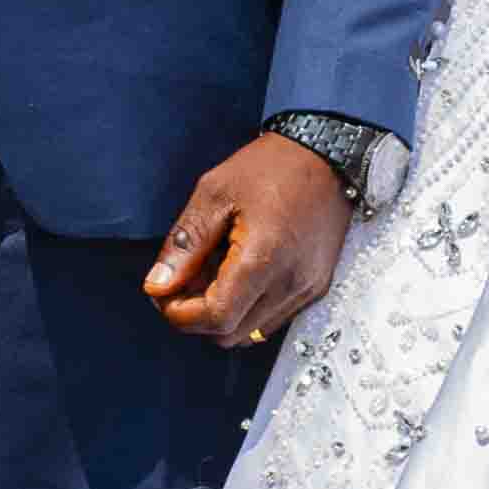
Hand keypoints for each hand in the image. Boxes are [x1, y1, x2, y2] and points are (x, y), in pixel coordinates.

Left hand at [150, 131, 350, 346]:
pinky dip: (247, 307)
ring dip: (223, 313)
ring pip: (249, 332)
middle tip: (184, 280)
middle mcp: (291, 284)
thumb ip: (185, 244)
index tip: (164, 292)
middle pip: (229, 334)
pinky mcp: (316, 288)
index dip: (180, 314)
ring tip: (213, 272)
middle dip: (197, 316)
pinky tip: (239, 273)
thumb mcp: (215, 194)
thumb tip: (158, 285)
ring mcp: (307, 289)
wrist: (330, 155)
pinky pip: (271, 318)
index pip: (215, 318)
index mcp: (264, 259)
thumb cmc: (274, 166)